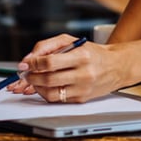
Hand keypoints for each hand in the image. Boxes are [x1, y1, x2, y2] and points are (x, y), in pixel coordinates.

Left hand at [6, 33, 125, 102]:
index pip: (50, 62)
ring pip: (51, 93)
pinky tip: (43, 86)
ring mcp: (83, 88)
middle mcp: (83, 74)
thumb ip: (47, 46)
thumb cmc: (91, 52)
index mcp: (81, 56)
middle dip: (31, 77)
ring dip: (36, 87)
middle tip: (25, 74)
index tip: (24, 64)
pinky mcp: (82, 99)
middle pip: (48, 79)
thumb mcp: (70, 41)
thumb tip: (29, 59)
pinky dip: (46, 93)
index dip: (33, 63)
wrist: (116, 67)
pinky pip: (58, 99)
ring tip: (33, 80)